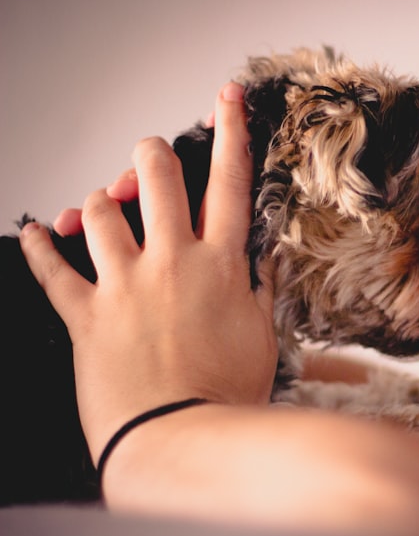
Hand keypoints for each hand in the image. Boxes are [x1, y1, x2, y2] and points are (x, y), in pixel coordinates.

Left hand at [20, 83, 277, 462]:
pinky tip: (38, 230)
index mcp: (220, 266)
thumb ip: (258, 289)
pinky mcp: (85, 314)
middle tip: (152, 159)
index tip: (227, 97)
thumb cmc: (227, 395)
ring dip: (103, 201)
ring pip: (101, 210)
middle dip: (152, 155)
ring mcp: (123, 284)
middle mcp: (170, 262)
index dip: (231, 132)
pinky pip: (50, 269)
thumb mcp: (263, 337)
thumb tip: (260, 257)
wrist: (180, 438)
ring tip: (106, 211)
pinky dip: (40, 245)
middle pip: (157, 175)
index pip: (230, 183)